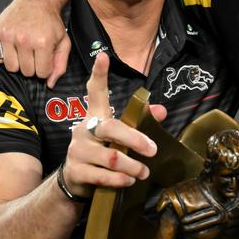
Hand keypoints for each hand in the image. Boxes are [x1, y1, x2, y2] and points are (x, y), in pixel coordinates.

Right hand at [0, 0, 69, 88]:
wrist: (37, 0)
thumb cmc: (51, 23)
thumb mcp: (63, 43)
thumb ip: (60, 65)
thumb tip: (49, 84)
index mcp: (42, 42)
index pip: (41, 73)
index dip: (45, 68)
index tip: (46, 58)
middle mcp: (24, 39)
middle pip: (26, 72)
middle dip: (33, 66)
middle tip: (36, 54)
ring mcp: (8, 35)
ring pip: (11, 67)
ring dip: (19, 63)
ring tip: (25, 51)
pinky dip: (6, 55)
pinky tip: (14, 46)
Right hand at [60, 52, 166, 196]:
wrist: (76, 182)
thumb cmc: (103, 153)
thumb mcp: (120, 138)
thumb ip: (140, 123)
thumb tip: (162, 110)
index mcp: (95, 117)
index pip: (95, 92)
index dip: (99, 75)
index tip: (103, 56)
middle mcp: (84, 130)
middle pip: (111, 128)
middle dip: (135, 139)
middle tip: (153, 150)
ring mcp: (78, 151)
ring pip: (110, 157)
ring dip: (132, 166)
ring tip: (143, 172)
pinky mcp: (76, 171)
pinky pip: (102, 176)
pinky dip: (119, 180)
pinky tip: (128, 181)